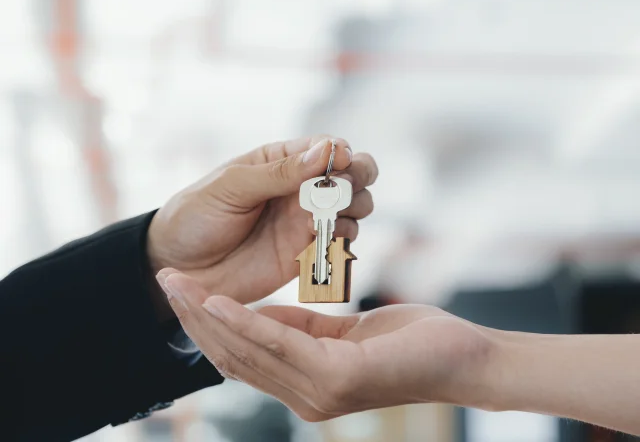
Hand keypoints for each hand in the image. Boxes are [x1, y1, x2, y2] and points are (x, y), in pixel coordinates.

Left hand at [147, 136, 376, 318]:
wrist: (179, 267)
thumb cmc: (197, 216)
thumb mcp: (233, 186)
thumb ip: (280, 172)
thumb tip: (327, 150)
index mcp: (281, 161)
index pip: (328, 147)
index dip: (342, 153)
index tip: (340, 163)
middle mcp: (301, 189)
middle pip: (353, 175)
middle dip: (357, 179)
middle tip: (340, 193)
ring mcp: (306, 221)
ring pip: (355, 208)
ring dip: (353, 210)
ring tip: (324, 219)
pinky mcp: (306, 253)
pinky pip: (342, 243)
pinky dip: (342, 240)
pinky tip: (319, 241)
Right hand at [160, 272, 495, 420]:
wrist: (463, 359)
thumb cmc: (407, 341)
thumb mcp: (343, 331)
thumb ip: (302, 329)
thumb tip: (261, 314)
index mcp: (304, 383)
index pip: (241, 356)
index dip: (205, 326)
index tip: (181, 293)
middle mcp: (304, 395)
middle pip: (233, 355)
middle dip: (194, 319)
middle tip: (164, 282)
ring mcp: (318, 393)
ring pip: (247, 349)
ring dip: (208, 316)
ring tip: (178, 286)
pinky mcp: (338, 379)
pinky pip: (280, 343)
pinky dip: (245, 321)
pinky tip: (219, 301)